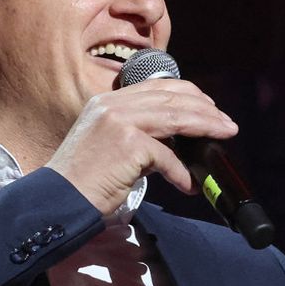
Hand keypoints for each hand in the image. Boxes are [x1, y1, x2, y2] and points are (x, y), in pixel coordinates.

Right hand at [46, 79, 238, 215]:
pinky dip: (181, 172)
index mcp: (108, 101)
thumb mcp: (109, 146)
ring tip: (225, 135)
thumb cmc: (83, 180)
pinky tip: (189, 185)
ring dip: (206, 127)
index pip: (157, 86)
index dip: (188, 93)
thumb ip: (138, 136)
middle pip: (171, 97)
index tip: (208, 107)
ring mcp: (119, 121)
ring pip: (175, 117)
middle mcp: (113, 104)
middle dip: (205, 109)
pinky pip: (166, 156)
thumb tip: (175, 142)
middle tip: (226, 123)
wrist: (58, 199)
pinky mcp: (128, 144)